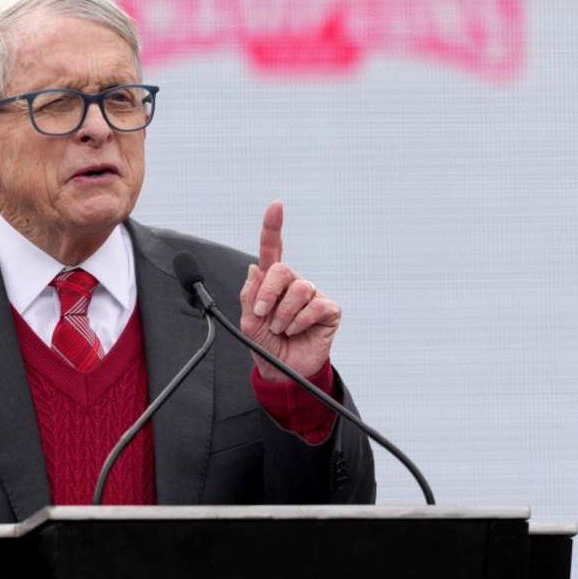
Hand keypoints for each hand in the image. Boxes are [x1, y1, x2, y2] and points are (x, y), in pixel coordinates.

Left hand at [239, 201, 340, 381]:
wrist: (283, 373)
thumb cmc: (266, 345)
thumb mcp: (248, 323)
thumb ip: (249, 296)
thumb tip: (255, 268)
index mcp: (272, 282)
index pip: (272, 249)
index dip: (273, 226)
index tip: (276, 206)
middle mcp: (293, 284)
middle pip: (282, 269)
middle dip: (267, 293)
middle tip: (263, 315)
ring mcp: (313, 295)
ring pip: (299, 289)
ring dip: (283, 314)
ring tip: (281, 329)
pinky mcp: (329, 310)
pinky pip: (314, 306)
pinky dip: (300, 321)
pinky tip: (296, 331)